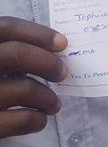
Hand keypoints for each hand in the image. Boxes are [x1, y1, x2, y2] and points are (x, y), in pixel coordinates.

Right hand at [0, 17, 66, 138]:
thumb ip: (10, 56)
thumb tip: (53, 53)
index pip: (6, 28)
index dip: (38, 33)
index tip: (63, 43)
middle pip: (16, 54)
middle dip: (48, 63)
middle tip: (63, 74)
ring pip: (24, 88)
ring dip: (48, 97)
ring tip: (53, 104)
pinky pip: (22, 119)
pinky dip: (38, 119)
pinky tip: (39, 119)